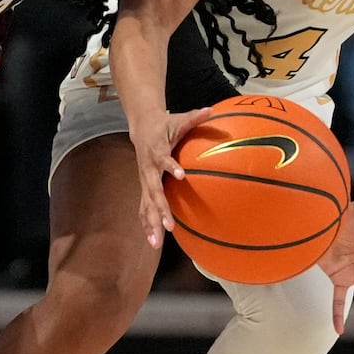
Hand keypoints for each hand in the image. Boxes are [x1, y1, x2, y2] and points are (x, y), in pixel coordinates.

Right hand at [132, 105, 213, 248]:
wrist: (142, 127)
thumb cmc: (165, 124)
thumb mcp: (179, 119)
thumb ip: (195, 117)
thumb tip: (211, 110)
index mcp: (157, 152)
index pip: (164, 160)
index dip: (171, 166)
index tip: (182, 175)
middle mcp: (148, 169)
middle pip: (152, 191)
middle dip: (159, 209)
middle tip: (168, 226)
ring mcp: (145, 180)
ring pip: (146, 205)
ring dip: (150, 224)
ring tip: (156, 243)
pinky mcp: (145, 187)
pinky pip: (144, 208)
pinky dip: (147, 224)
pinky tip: (152, 242)